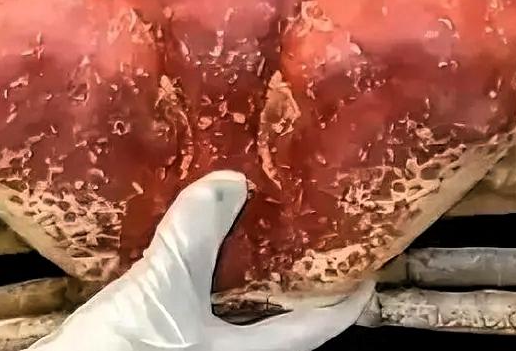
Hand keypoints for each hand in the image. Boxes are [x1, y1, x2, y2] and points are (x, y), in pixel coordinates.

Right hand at [40, 171, 372, 350]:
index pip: (314, 329)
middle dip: (284, 267)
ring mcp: (186, 350)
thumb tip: (231, 181)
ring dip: (234, 265)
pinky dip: (191, 270)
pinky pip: (186, 303)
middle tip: (297, 212)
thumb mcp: (162, 293)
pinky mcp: (148, 340)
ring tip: (240, 210)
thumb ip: (196, 238)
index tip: (367, 260)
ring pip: (228, 309)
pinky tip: (179, 235)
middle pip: (272, 318)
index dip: (345, 296)